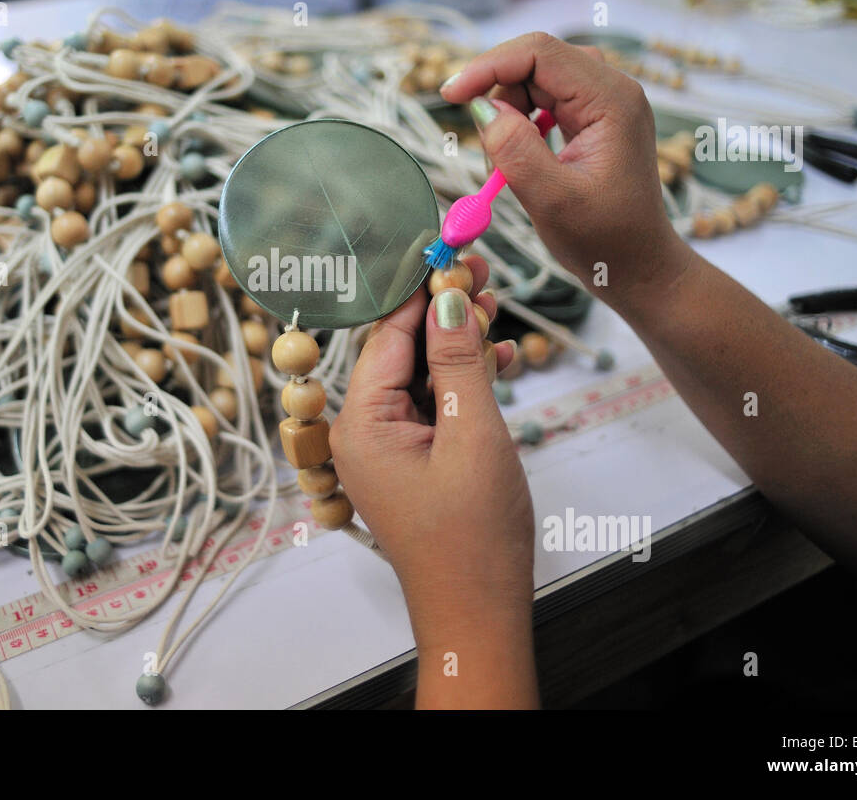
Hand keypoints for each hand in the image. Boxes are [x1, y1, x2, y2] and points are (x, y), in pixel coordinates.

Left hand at [330, 257, 536, 705]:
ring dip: (455, 340)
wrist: (478, 611)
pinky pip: (428, 403)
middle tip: (481, 268)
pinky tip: (496, 356)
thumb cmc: (473, 537)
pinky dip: (460, 379)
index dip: (423, 287)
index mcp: (361, 422)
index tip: (453, 247)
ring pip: (417, 372)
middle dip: (440, 307)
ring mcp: (384, 446)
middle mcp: (361, 430)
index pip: (389, 333)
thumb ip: (459, 360)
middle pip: (400, 347)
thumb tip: (448, 297)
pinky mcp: (409, 459)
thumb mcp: (473, 432)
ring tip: (495, 303)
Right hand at [441, 32, 692, 314]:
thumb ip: (515, 148)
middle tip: (482, 144)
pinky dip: (520, 122)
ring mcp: (604, 102)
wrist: (640, 266)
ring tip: (505, 163)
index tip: (450, 96)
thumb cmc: (605, 241)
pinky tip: (520, 157)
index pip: (539, 53)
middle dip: (497, 93)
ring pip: (536, 78)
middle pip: (536, 60)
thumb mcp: (552, 200)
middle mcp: (612, 90)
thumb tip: (482, 107)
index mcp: (611, 100)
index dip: (488, 66)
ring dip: (507, 111)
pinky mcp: (594, 118)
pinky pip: (545, 99)